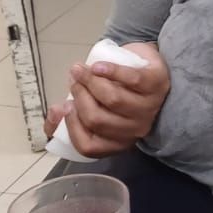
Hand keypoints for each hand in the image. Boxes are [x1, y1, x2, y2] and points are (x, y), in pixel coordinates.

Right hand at [43, 42, 170, 158]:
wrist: (144, 65)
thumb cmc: (116, 89)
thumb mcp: (92, 103)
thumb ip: (69, 114)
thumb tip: (54, 113)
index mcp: (117, 140)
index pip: (89, 147)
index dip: (71, 127)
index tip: (64, 106)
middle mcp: (135, 129)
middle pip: (97, 119)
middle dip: (79, 96)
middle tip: (74, 79)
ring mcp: (149, 108)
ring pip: (113, 99)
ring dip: (90, 80)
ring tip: (81, 69)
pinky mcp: (157, 84)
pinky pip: (132, 79)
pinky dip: (111, 71)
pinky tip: (98, 66)